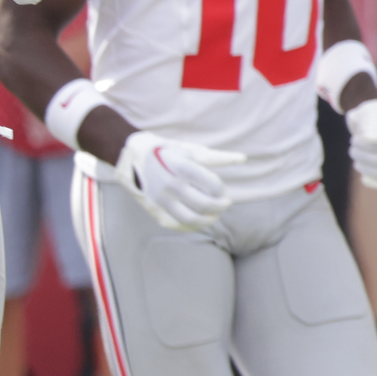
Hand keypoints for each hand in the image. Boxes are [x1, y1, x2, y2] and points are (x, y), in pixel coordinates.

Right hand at [114, 130, 243, 230]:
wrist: (134, 156)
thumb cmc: (169, 151)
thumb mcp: (190, 149)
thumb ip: (217, 157)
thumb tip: (243, 159)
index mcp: (182, 167)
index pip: (212, 185)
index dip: (220, 190)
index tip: (221, 190)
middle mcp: (170, 184)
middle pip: (203, 204)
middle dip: (219, 207)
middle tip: (225, 204)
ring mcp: (161, 198)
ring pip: (190, 218)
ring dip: (207, 220)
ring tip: (214, 216)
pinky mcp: (153, 207)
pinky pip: (175, 223)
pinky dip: (190, 226)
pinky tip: (199, 221)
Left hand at [346, 98, 376, 192]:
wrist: (372, 125)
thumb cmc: (369, 117)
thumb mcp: (367, 112)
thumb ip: (370, 122)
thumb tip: (373, 139)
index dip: (364, 146)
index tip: (354, 139)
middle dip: (363, 158)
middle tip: (352, 150)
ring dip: (368, 171)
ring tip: (358, 161)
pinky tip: (365, 177)